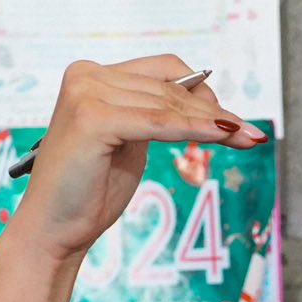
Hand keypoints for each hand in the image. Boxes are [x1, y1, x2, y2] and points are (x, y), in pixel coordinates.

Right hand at [9, 56, 267, 262]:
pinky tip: (222, 136)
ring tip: (245, 136)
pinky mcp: (93, 118)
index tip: (231, 117)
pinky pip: (159, 121)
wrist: (53, 231)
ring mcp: (87, 93)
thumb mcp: (130, 143)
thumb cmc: (89, 193)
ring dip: (213, 122)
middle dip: (214, 111)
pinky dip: (194, 129)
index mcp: (92, 76)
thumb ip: (155, 116)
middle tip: (249, 131)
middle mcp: (86, 76)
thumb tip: (208, 105)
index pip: (161, 70)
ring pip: (168, 105)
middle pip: (169, 87)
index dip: (201, 90)